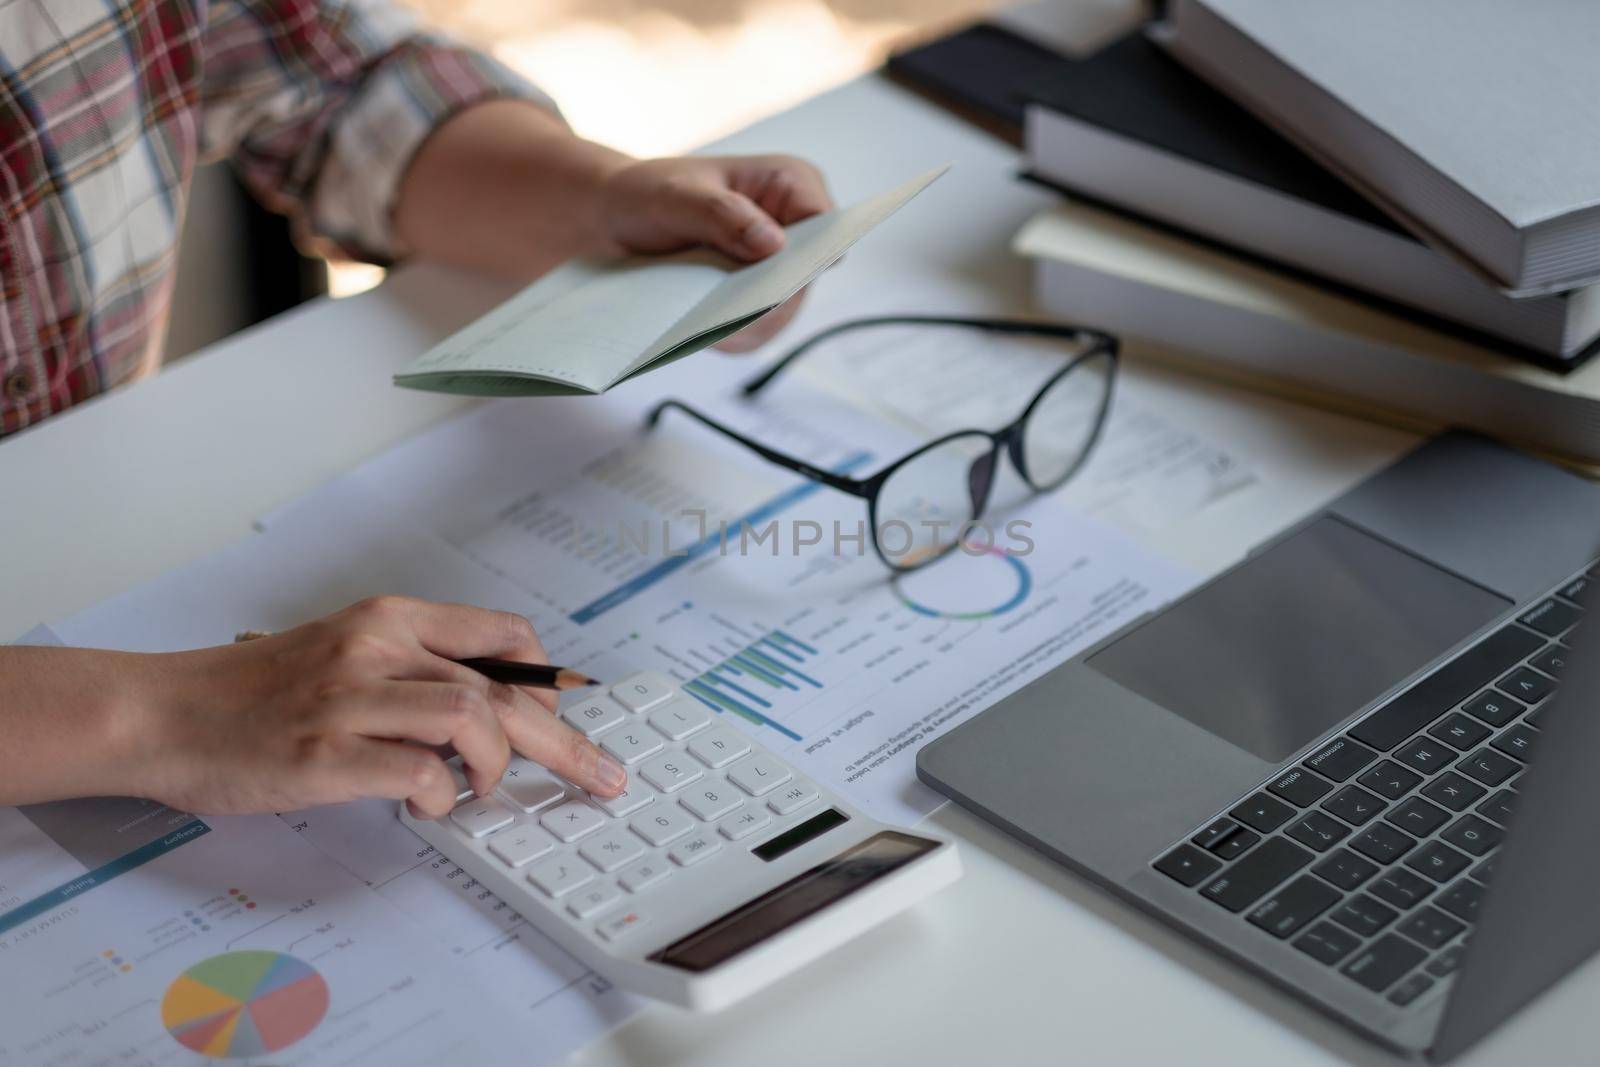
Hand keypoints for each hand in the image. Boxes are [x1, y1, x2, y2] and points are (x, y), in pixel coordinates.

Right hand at [128, 597, 625, 817]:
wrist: (163, 712)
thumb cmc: (253, 693)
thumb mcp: (344, 654)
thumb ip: (412, 671)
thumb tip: (487, 714)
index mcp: (389, 619)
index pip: (505, 635)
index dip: (549, 681)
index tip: (564, 718)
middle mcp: (377, 647)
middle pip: (505, 686)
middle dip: (564, 739)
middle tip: (600, 775)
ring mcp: (350, 697)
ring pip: (472, 716)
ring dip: (494, 764)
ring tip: (479, 791)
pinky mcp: (323, 750)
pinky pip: (417, 771)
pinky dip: (440, 796)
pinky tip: (426, 806)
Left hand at [598, 155, 832, 350]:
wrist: (609, 222)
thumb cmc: (647, 193)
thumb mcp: (677, 196)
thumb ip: (724, 216)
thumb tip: (772, 245)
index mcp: (788, 186)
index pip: (827, 226)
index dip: (809, 256)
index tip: (775, 279)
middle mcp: (792, 231)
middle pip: (805, 279)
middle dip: (767, 297)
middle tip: (724, 309)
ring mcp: (774, 272)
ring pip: (782, 313)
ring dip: (743, 321)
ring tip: (700, 317)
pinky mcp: (753, 304)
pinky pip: (755, 333)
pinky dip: (727, 336)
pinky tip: (697, 329)